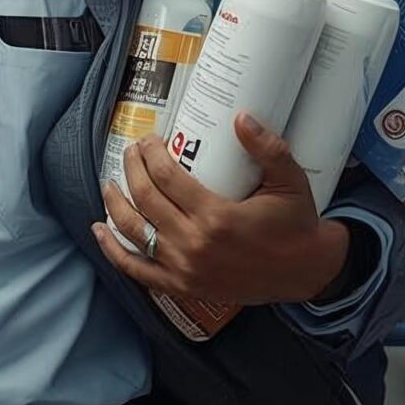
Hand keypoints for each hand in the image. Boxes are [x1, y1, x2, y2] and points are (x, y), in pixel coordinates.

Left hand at [92, 112, 349, 307]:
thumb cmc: (296, 223)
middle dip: (131, 169)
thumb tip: (241, 117)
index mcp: (216, 216)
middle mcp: (193, 244)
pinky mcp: (181, 287)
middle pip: (144, 199)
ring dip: (115, 204)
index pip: (166, 176)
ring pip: (134, 232)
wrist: (305, 272)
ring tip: (110, 182)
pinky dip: (114, 251)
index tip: (148, 139)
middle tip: (132, 152)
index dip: (150, 153)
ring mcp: (184, 269)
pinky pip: (137, 270)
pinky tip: (99, 231)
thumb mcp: (289, 180)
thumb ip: (268, 147)